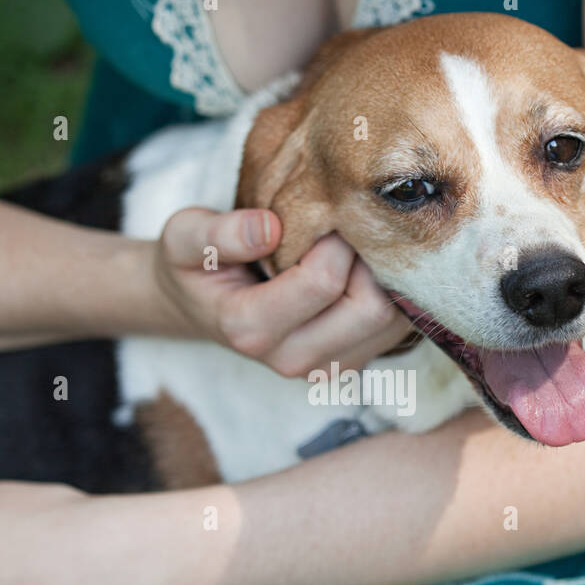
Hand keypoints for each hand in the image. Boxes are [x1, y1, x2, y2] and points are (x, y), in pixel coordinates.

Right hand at [155, 207, 412, 375]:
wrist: (204, 306)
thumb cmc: (198, 266)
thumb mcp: (185, 238)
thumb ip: (218, 232)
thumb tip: (269, 227)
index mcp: (249, 329)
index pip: (323, 281)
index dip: (333, 238)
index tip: (322, 215)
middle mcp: (291, 360)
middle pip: (370, 309)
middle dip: (368, 260)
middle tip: (346, 232)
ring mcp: (325, 369)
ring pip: (392, 322)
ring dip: (385, 277)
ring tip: (354, 250)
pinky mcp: (350, 366)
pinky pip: (398, 330)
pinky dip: (392, 294)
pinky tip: (364, 271)